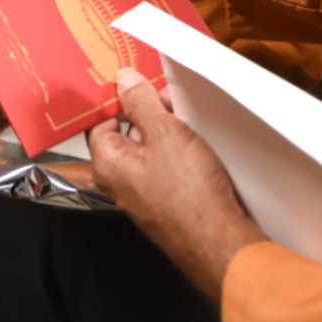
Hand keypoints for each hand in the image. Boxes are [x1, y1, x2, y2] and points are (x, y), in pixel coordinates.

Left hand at [88, 68, 265, 302]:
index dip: (117, 100)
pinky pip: (168, 163)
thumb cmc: (190, 197)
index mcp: (109, 164)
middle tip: (170, 99)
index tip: (134, 82)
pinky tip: (197, 141)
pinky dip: (180, 148)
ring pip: (152, 146)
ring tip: (189, 120)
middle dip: (150, 112)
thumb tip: (124, 80)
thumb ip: (142, 103)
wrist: (221, 241)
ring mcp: (146, 190)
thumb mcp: (166, 134)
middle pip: (129, 131)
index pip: (100, 121)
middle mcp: (122, 180)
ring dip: (169, 129)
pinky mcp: (169, 197)